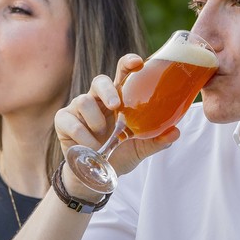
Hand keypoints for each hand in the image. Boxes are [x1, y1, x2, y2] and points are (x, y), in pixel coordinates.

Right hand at [53, 55, 178, 190]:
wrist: (94, 176)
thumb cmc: (118, 155)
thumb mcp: (140, 149)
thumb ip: (156, 140)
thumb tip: (175, 132)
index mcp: (118, 99)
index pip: (122, 74)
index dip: (128, 64)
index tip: (137, 63)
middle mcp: (97, 99)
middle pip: (99, 80)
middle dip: (107, 90)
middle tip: (116, 106)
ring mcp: (78, 109)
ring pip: (84, 101)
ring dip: (95, 121)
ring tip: (102, 138)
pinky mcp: (63, 120)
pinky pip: (71, 121)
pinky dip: (82, 135)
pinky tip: (90, 147)